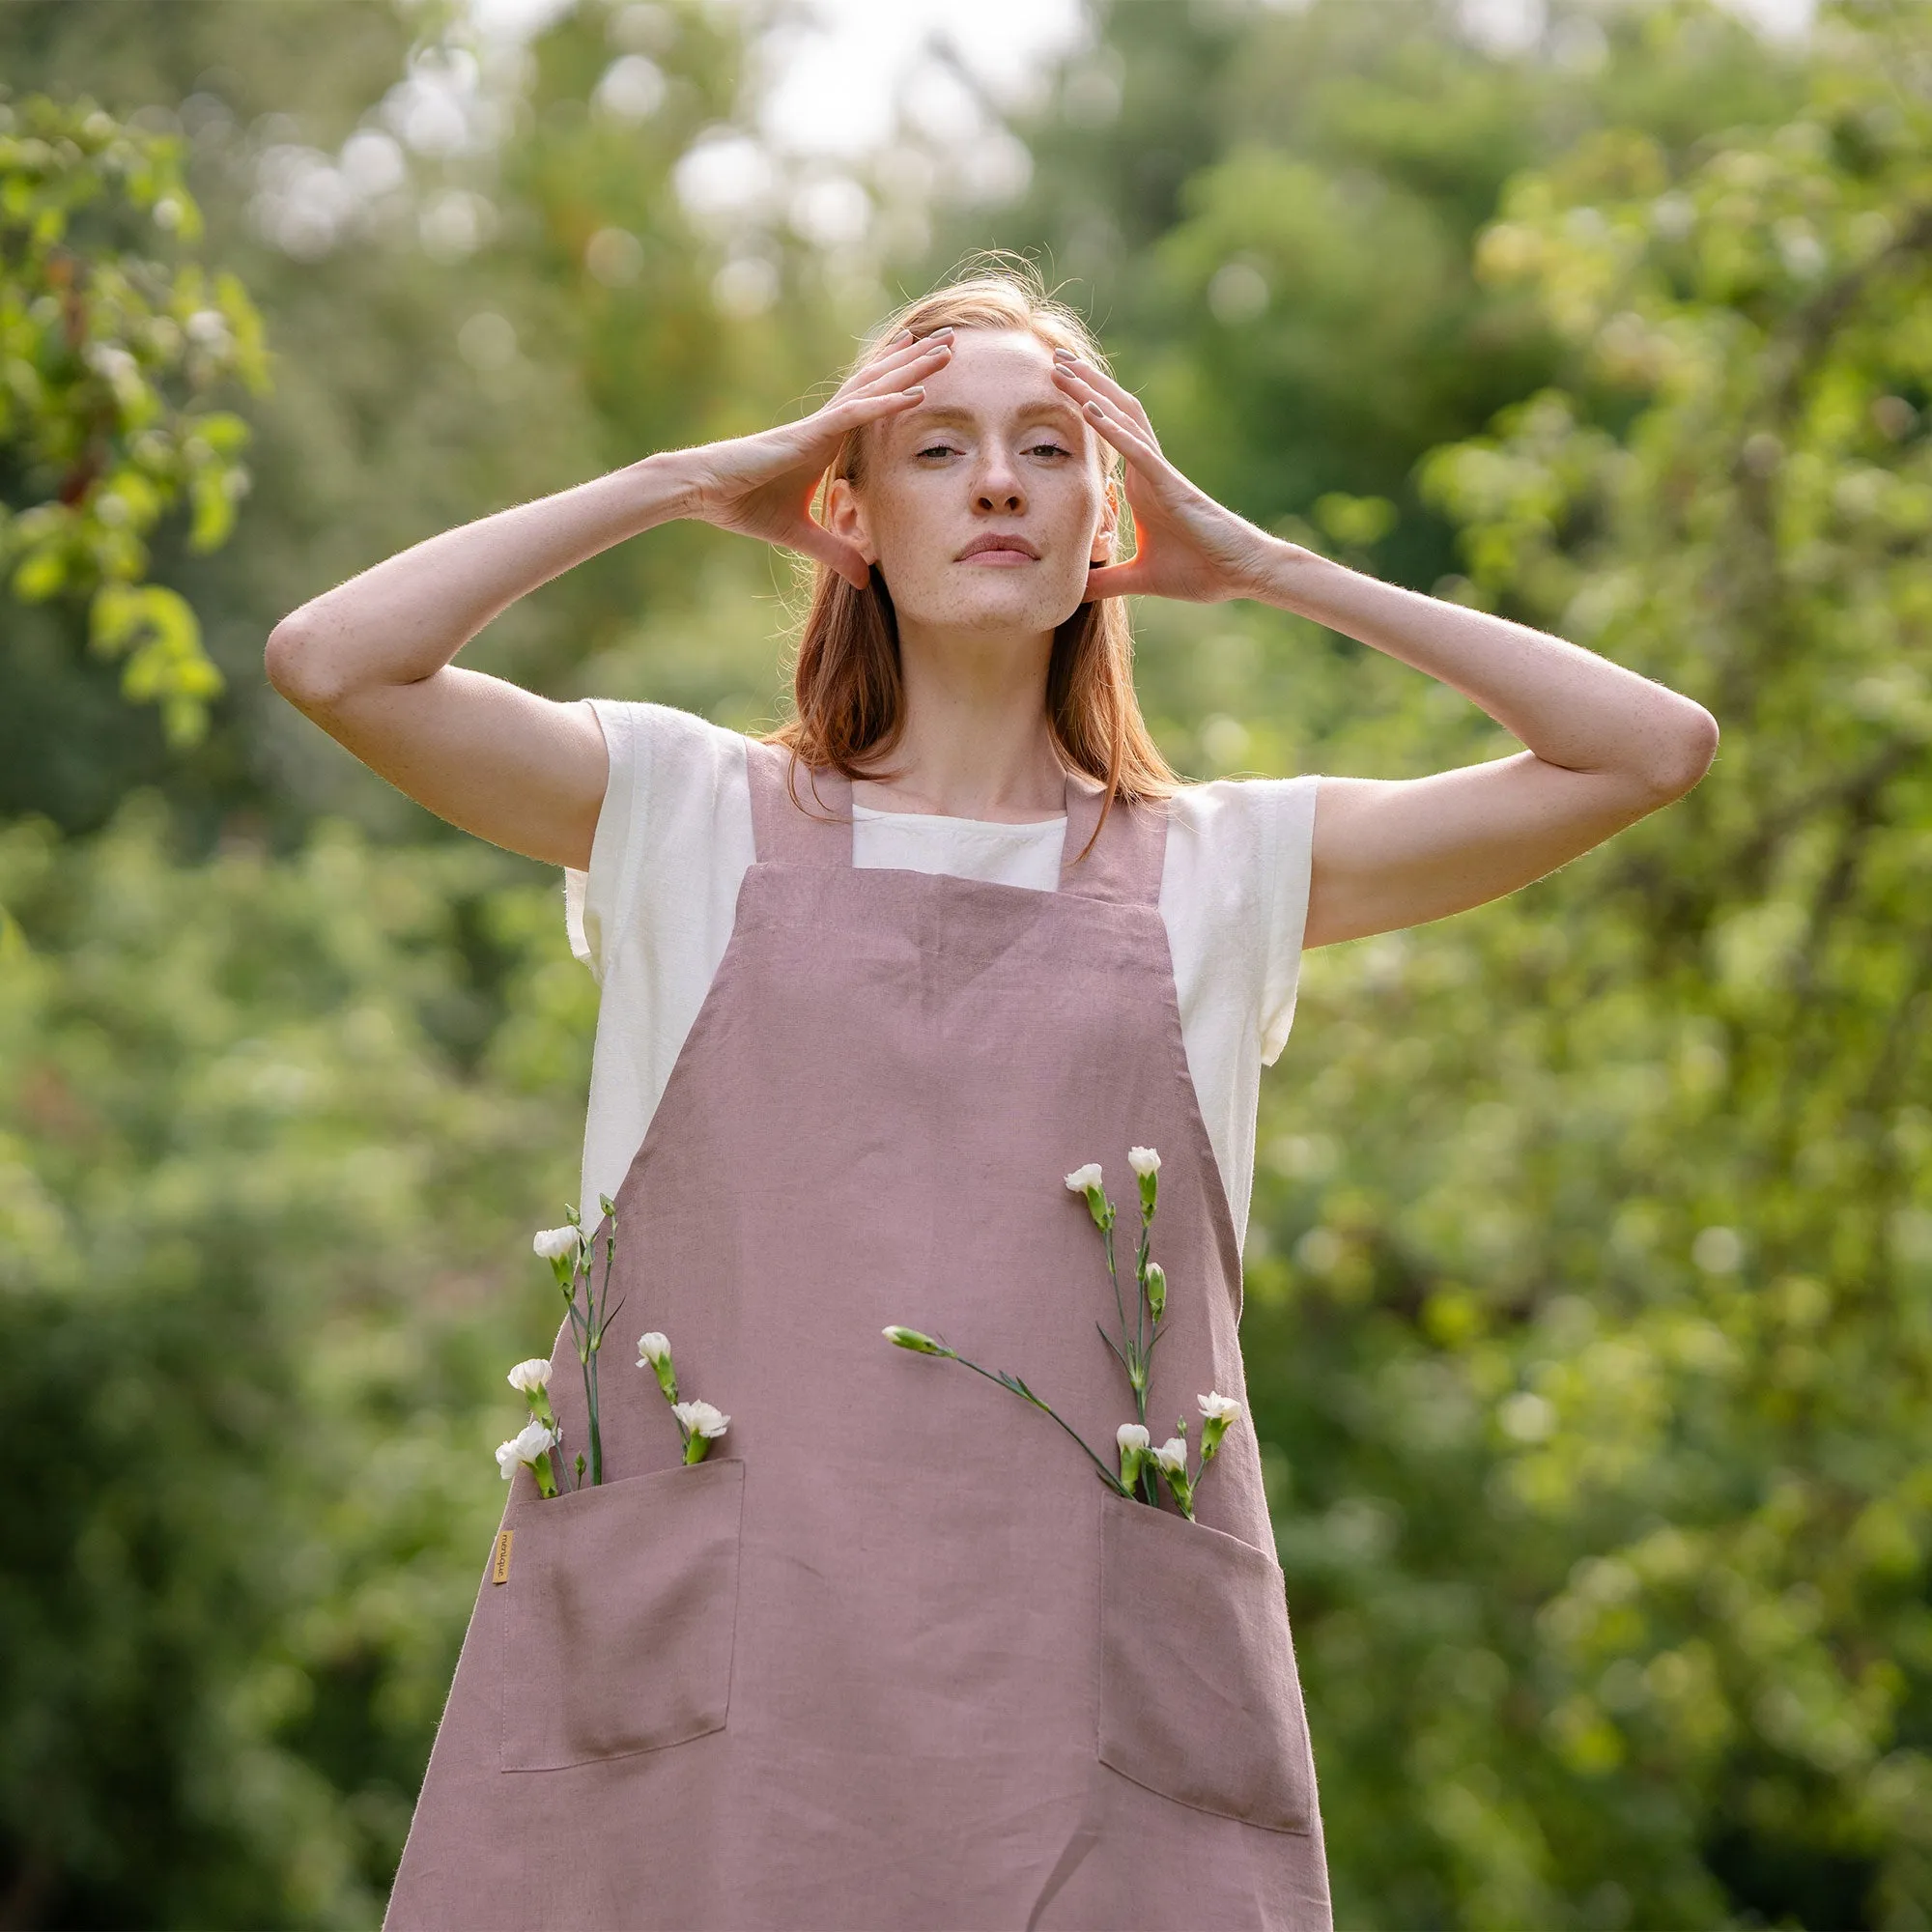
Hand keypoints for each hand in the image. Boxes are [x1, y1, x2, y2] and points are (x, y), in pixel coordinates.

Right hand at [679, 329, 954, 588]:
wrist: (706, 491)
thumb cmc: (744, 504)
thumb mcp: (802, 536)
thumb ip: (835, 552)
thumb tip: (863, 581)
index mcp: (826, 441)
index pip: (871, 405)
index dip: (899, 384)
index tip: (929, 369)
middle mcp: (828, 425)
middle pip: (880, 385)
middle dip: (916, 364)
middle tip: (951, 342)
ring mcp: (820, 426)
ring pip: (874, 389)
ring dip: (911, 370)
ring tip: (944, 349)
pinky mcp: (810, 434)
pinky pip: (855, 414)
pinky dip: (886, 404)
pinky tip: (915, 393)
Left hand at [1049, 349, 1274, 603]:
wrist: (1241, 573)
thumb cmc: (1200, 571)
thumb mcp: (1140, 579)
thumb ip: (1108, 581)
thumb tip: (1075, 592)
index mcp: (1140, 485)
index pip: (1106, 436)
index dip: (1081, 408)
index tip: (1052, 387)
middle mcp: (1148, 469)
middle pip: (1111, 412)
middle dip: (1082, 383)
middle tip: (1052, 354)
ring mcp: (1159, 473)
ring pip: (1121, 419)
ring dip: (1090, 391)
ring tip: (1062, 366)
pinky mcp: (1170, 485)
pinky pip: (1137, 451)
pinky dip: (1112, 430)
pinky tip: (1089, 409)